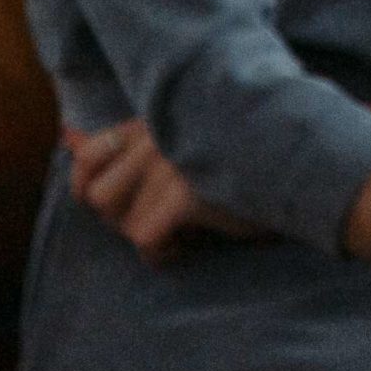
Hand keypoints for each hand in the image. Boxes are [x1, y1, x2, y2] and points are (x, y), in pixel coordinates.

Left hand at [65, 121, 261, 263]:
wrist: (303, 171)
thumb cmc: (237, 160)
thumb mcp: (176, 143)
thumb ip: (121, 140)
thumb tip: (67, 136)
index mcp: (155, 117)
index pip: (88, 154)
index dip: (89, 186)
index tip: (120, 203)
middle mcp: (158, 134)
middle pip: (100, 197)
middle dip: (124, 219)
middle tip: (160, 219)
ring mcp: (172, 161)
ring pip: (122, 221)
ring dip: (148, 235)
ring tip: (180, 230)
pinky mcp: (188, 191)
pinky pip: (146, 239)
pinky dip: (165, 252)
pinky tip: (191, 243)